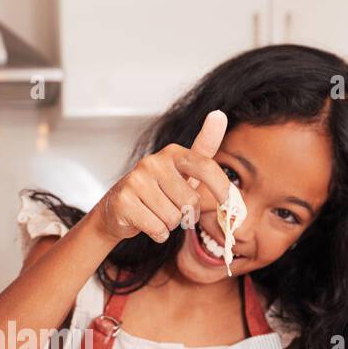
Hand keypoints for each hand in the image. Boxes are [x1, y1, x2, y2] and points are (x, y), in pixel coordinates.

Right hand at [91, 109, 231, 242]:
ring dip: (170, 224)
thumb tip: (218, 115)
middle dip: (187, 214)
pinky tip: (147, 223)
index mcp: (172, 153)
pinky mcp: (124, 201)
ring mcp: (136, 181)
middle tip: (174, 210)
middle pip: (190, 201)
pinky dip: (157, 233)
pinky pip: (157, 228)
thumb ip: (204, 147)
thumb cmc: (157, 191)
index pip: (205, 166)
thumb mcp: (183, 171)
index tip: (230, 204)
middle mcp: (153, 162)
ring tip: (157, 214)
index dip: (222, 188)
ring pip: (173, 218)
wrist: (117, 209)